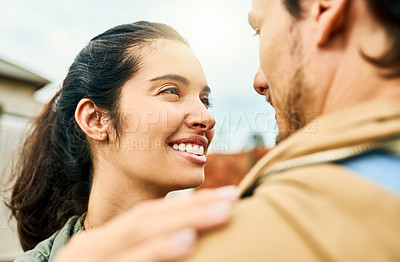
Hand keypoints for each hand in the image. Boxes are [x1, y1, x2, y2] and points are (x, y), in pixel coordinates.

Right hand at [54, 186, 237, 261]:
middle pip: (148, 218)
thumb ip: (143, 248)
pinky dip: (157, 252)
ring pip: (138, 233)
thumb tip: (188, 239)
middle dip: (193, 206)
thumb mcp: (118, 260)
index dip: (187, 203)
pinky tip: (186, 242)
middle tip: (232, 198)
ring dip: (182, 221)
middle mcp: (94, 246)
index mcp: (104, 240)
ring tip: (219, 213)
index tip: (225, 196)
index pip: (149, 214)